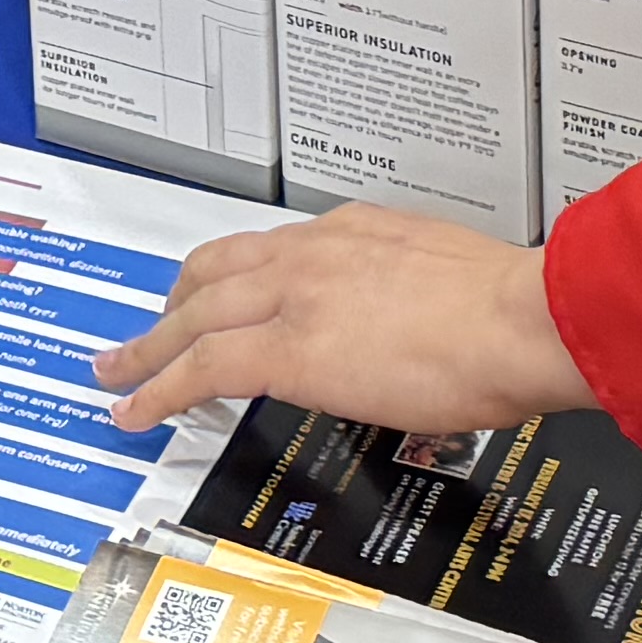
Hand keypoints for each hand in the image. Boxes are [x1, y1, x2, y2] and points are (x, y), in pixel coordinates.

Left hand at [93, 203, 601, 436]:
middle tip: (144, 333)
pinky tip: (139, 409)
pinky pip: (203, 367)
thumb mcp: (450, 279)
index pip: (269, 251)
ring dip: (149, 346)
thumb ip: (411, 295)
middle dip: (172, 305)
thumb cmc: (512, 312)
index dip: (229, 279)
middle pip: (213, 272)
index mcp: (354, 233)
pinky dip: (160, 388)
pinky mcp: (290, 349)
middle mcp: (315, 252)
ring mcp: (297, 296)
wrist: (523, 319)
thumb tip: (408, 329)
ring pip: (195, 314)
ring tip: (118, 373)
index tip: (214, 298)